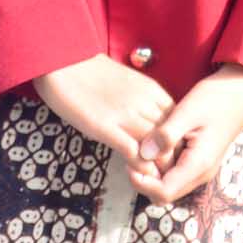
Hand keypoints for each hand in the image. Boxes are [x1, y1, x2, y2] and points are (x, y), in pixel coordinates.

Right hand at [33, 55, 173, 165]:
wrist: (64, 60)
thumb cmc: (92, 73)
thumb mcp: (127, 84)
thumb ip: (142, 102)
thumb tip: (149, 123)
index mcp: (152, 91)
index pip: (178, 121)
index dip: (178, 142)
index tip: (173, 158)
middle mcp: (145, 102)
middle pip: (172, 136)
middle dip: (172, 158)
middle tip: (169, 177)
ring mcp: (126, 114)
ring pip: (156, 146)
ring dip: (158, 167)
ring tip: (157, 183)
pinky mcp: (105, 125)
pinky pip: (131, 149)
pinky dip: (138, 165)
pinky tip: (138, 175)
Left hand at [128, 64, 242, 204]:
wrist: (241, 91)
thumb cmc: (217, 98)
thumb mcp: (188, 111)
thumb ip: (166, 134)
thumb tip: (143, 154)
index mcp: (199, 164)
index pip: (163, 193)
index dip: (142, 183)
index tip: (129, 163)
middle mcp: (202, 173)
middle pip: (165, 194)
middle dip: (145, 180)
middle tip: (133, 154)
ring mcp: (202, 168)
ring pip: (169, 185)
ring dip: (153, 173)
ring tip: (143, 148)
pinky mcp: (199, 161)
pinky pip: (175, 173)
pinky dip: (162, 165)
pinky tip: (156, 145)